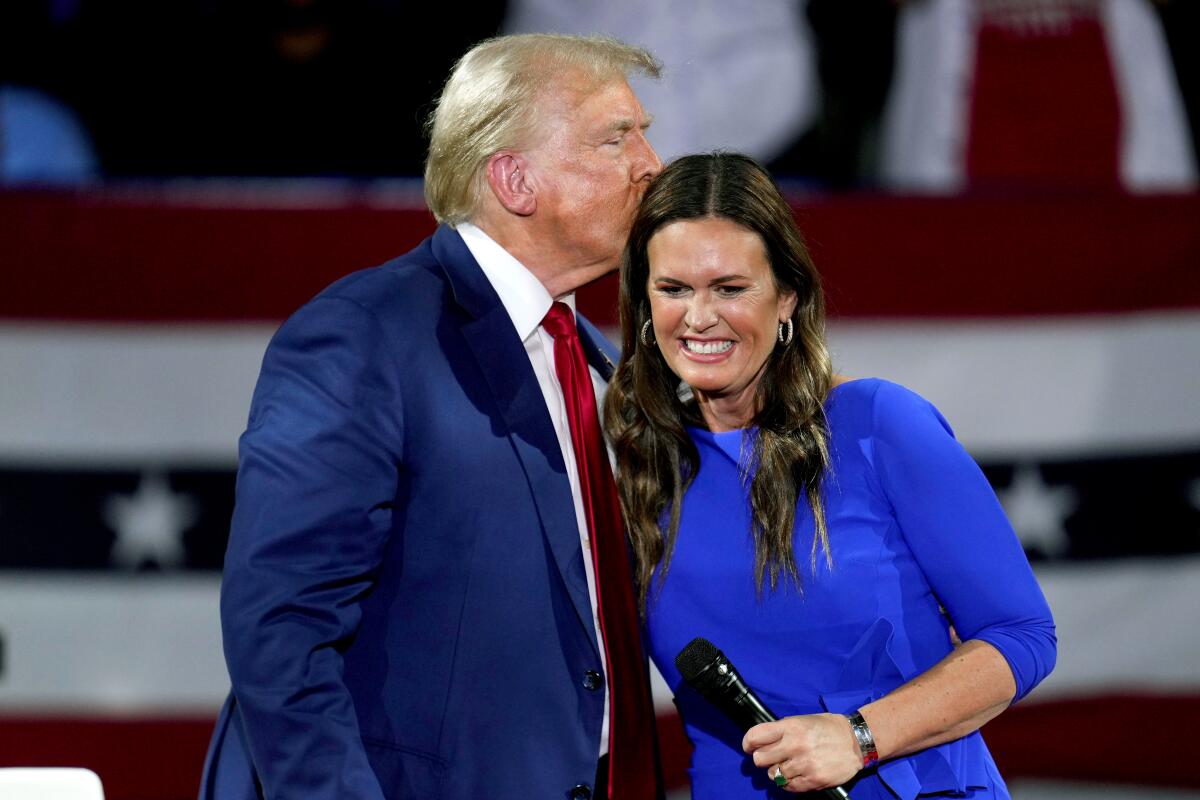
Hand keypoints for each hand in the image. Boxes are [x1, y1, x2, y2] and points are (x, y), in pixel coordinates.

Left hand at [742, 712, 860, 792]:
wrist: (856, 742)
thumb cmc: (828, 728)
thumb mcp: (803, 720)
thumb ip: (782, 730)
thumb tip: (762, 740)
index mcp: (791, 726)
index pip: (755, 736)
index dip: (748, 743)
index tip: (749, 747)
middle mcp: (795, 745)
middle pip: (760, 759)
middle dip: (763, 759)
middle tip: (771, 757)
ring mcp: (804, 764)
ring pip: (773, 775)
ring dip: (777, 771)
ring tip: (788, 765)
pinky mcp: (813, 780)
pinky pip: (788, 787)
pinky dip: (788, 783)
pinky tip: (795, 775)